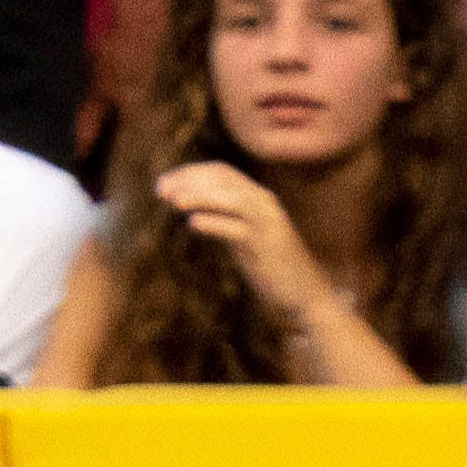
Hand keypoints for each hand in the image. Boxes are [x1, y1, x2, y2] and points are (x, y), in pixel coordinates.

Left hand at [159, 156, 338, 327]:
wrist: (306, 294)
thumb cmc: (272, 269)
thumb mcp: (244, 240)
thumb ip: (226, 222)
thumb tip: (196, 214)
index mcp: (257, 198)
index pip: (221, 172)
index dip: (191, 173)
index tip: (163, 183)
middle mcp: (264, 203)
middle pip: (224, 180)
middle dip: (190, 181)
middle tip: (160, 190)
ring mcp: (267, 223)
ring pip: (232, 199)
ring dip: (201, 197)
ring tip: (173, 201)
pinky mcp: (266, 246)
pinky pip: (238, 230)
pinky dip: (216, 224)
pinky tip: (193, 224)